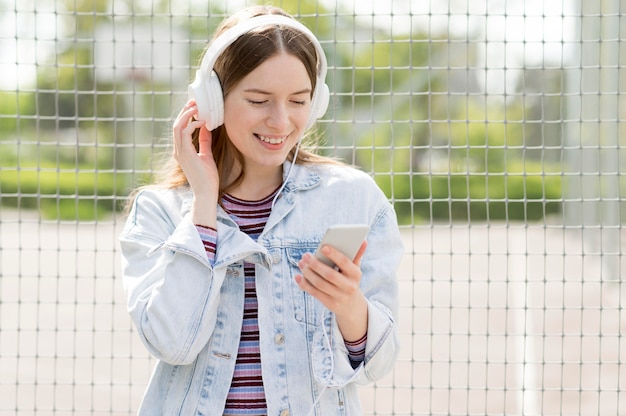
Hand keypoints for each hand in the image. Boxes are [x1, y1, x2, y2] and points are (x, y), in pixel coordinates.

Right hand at [172, 100, 218, 225]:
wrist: (206, 192)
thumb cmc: (207, 177)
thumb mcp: (207, 154)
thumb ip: (205, 141)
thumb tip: (207, 127)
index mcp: (181, 150)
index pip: (179, 128)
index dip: (185, 115)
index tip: (194, 106)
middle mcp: (178, 150)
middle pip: (176, 124)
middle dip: (184, 111)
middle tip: (194, 101)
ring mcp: (180, 152)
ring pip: (177, 127)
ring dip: (186, 114)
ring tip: (196, 106)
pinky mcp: (185, 154)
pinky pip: (185, 134)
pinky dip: (192, 125)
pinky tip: (202, 121)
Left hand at [296, 241, 368, 341]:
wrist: (351, 306)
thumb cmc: (350, 280)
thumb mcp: (354, 269)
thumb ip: (356, 255)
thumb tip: (363, 240)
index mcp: (356, 274)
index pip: (345, 262)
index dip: (334, 254)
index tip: (323, 247)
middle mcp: (349, 286)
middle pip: (330, 275)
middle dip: (316, 264)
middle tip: (305, 255)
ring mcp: (339, 296)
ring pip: (320, 284)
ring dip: (308, 273)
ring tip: (301, 263)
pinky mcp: (330, 304)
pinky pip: (315, 293)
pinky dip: (305, 285)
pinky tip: (298, 276)